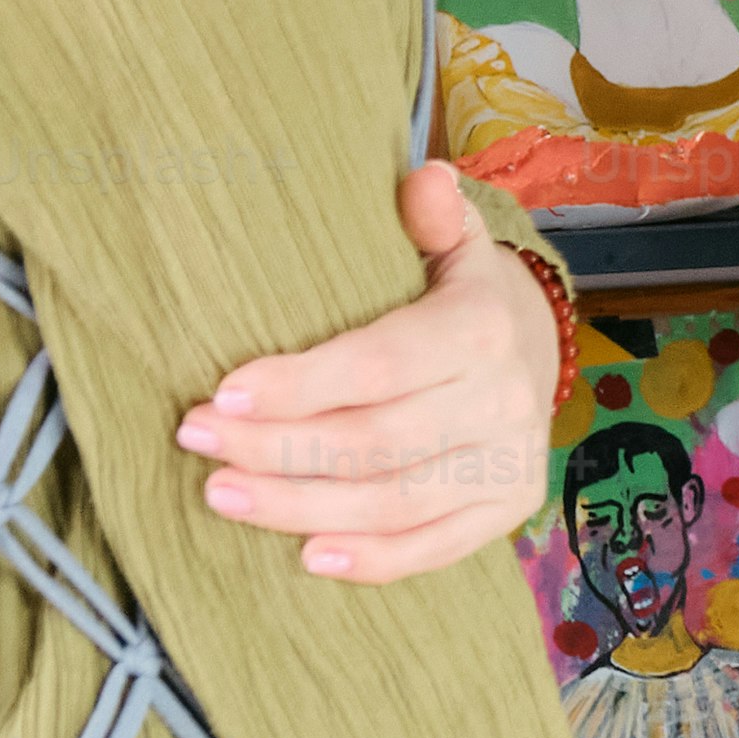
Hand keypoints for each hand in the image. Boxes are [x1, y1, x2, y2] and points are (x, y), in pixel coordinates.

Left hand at [171, 161, 561, 579]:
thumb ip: (433, 217)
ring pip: (392, 501)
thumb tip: (425, 177)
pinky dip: (371, 560)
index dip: (298, 385)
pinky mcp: (506, 509)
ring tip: (220, 494)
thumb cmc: (465, 296)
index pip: (378, 366)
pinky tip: (307, 555)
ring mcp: (510, 463)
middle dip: (275, 447)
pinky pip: (433, 548)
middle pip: (374, 442)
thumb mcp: (456, 245)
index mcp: (482, 330)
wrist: (541, 348)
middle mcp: (505, 402)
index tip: (221, 390)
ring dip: (299, 506)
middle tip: (197, 439)